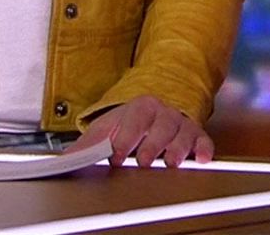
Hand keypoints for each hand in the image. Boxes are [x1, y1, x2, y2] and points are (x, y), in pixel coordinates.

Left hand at [74, 95, 213, 169]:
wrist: (151, 113)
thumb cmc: (127, 124)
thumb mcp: (105, 130)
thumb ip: (87, 146)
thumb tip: (66, 160)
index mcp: (141, 107)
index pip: (134, 120)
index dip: (126, 138)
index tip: (116, 155)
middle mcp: (163, 113)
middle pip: (162, 125)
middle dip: (153, 144)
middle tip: (143, 161)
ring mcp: (181, 124)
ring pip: (183, 133)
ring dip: (177, 148)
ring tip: (170, 163)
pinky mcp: (196, 136)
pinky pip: (203, 140)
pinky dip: (203, 149)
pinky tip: (200, 159)